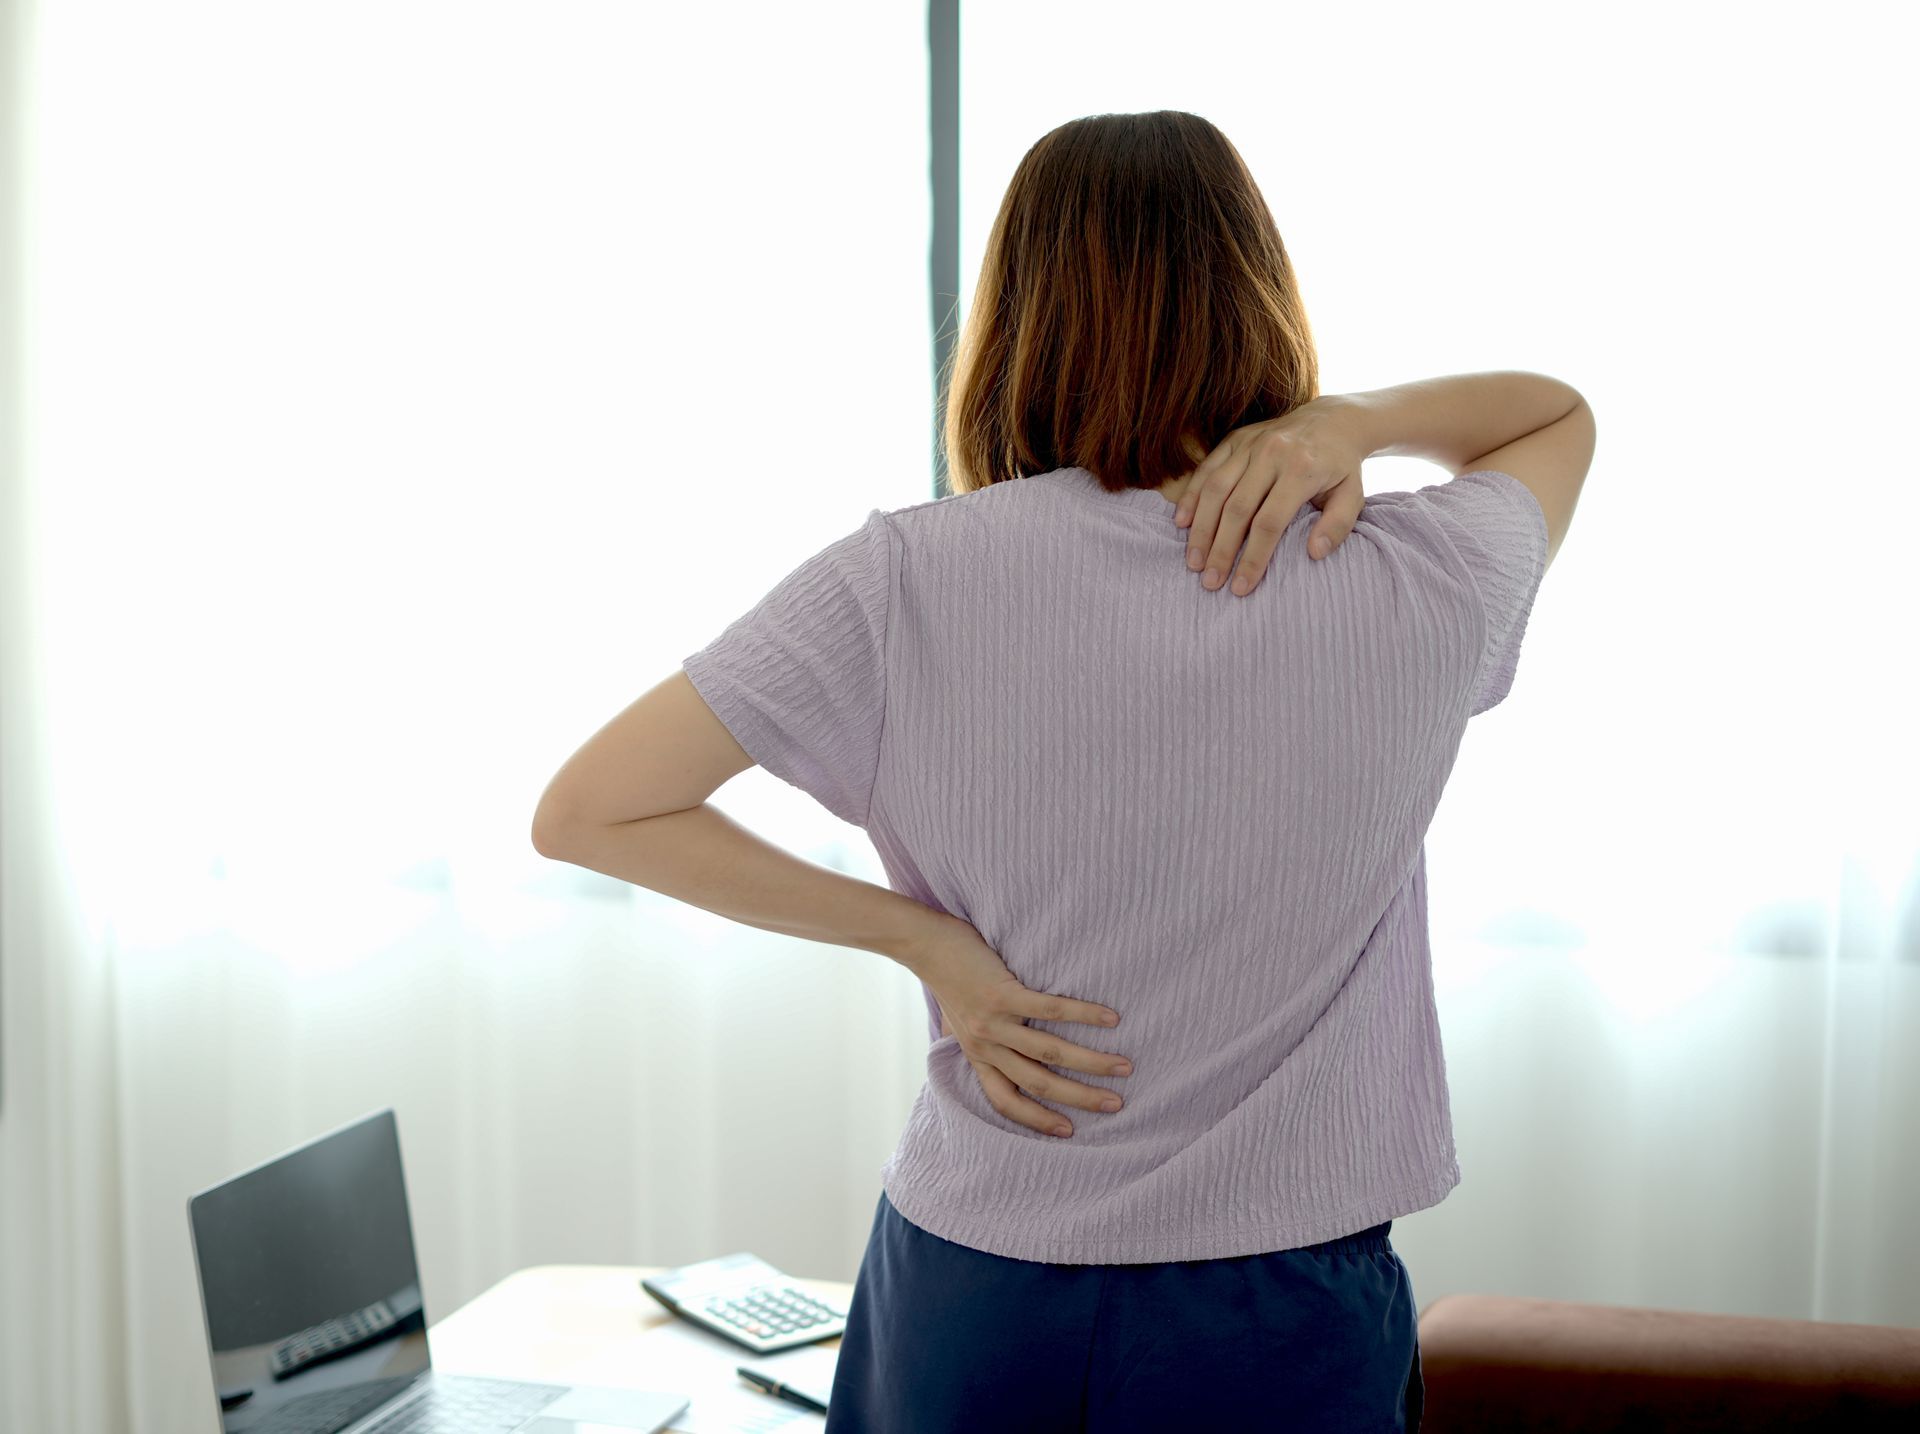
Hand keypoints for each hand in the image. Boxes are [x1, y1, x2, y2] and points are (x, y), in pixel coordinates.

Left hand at [907, 913, 1130, 1138]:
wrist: (925, 945)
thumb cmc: (948, 980)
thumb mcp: (958, 1022)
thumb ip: (979, 1041)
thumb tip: (999, 1052)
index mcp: (976, 1057)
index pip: (1005, 1101)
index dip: (1037, 1119)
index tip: (1069, 1131)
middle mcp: (985, 1046)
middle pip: (1038, 1082)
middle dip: (1079, 1097)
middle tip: (1116, 1104)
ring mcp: (994, 1021)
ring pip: (1049, 1052)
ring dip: (1091, 1062)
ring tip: (1124, 1066)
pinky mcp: (1003, 993)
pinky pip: (1050, 1010)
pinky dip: (1083, 1015)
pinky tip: (1110, 1019)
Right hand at [1175, 394, 1369, 595]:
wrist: (1333, 420)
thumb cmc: (1341, 467)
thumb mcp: (1353, 496)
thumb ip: (1338, 525)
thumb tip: (1315, 553)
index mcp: (1301, 470)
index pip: (1270, 522)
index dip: (1253, 557)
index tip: (1241, 586)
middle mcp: (1272, 454)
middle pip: (1237, 509)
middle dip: (1221, 549)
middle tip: (1210, 581)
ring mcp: (1250, 445)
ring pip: (1216, 490)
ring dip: (1201, 528)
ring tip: (1194, 561)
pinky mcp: (1235, 439)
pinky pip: (1207, 469)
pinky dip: (1192, 496)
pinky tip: (1182, 523)